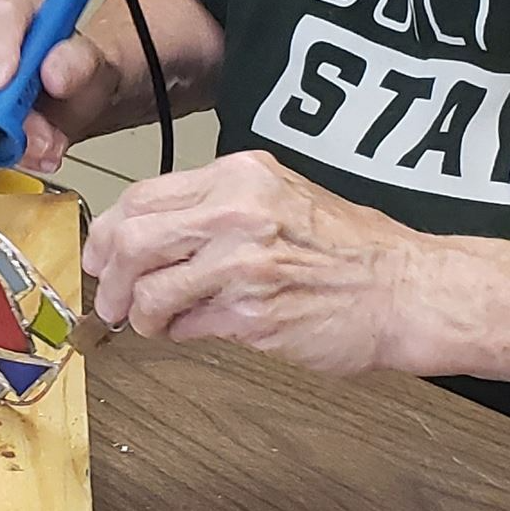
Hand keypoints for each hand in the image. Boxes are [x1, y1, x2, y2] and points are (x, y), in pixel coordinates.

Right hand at [0, 0, 121, 173]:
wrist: (73, 96)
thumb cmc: (77, 69)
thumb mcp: (92, 64)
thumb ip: (78, 63)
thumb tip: (53, 72)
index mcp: (11, 5)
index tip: (0, 83)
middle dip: (6, 110)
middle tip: (41, 134)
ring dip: (8, 133)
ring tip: (45, 139)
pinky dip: (1, 145)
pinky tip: (27, 146)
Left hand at [82, 151, 427, 377]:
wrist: (407, 290)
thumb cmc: (350, 249)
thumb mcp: (279, 196)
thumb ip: (215, 206)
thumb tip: (148, 234)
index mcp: (239, 177)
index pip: (142, 197)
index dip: (109, 232)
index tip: (102, 254)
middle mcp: (236, 213)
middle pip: (132, 241)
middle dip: (109, 275)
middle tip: (111, 298)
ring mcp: (242, 266)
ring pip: (149, 291)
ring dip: (138, 314)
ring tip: (151, 322)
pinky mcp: (251, 317)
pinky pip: (185, 327)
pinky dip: (176, 333)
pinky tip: (190, 330)